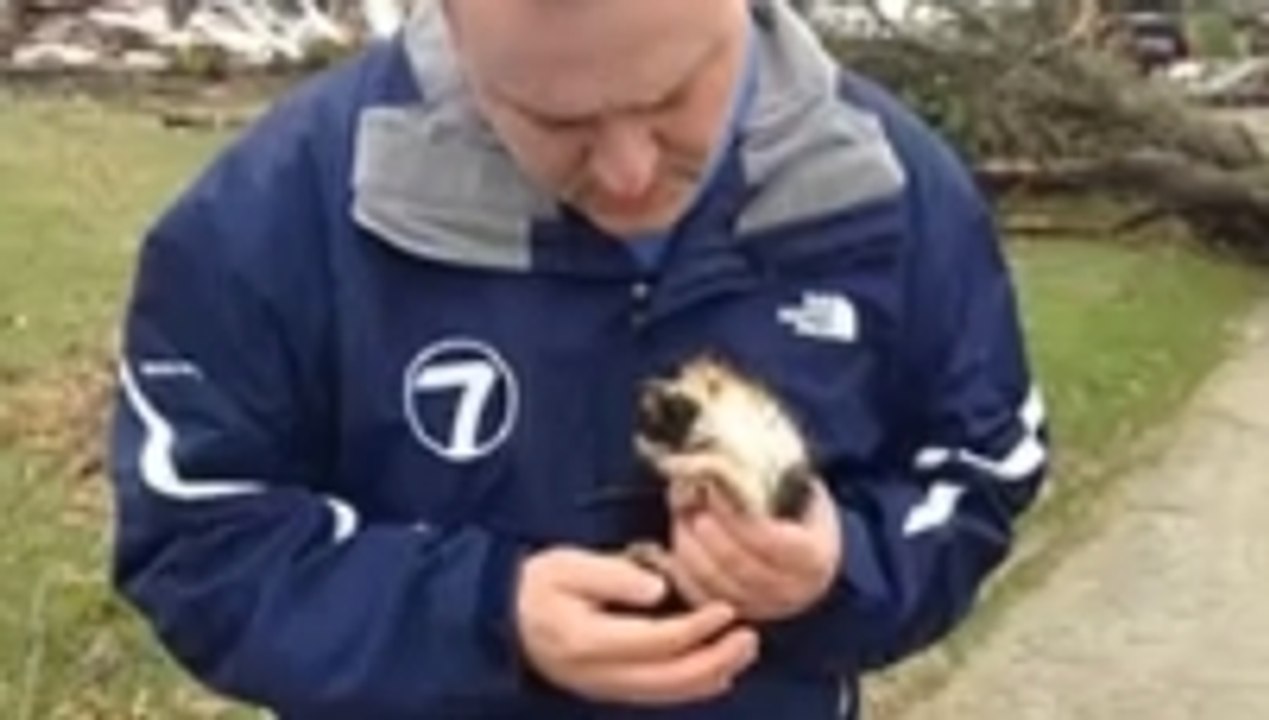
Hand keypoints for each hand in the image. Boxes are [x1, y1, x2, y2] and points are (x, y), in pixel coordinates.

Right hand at [515, 547, 759, 705]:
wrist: (506, 619)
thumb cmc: (539, 585)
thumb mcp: (567, 565)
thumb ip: (612, 575)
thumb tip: (659, 588)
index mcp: (589, 641)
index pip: (657, 642)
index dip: (697, 629)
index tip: (725, 609)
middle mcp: (601, 675)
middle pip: (672, 678)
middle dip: (717, 659)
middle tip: (749, 636)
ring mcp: (607, 688)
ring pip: (671, 693)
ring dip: (712, 675)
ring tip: (743, 650)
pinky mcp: (613, 690)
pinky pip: (662, 695)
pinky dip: (695, 685)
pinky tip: (718, 669)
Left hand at [658, 454, 842, 621]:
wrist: (810, 548)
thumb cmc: (800, 509)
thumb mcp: (799, 487)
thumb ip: (769, 480)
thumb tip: (720, 467)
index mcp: (814, 555)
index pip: (770, 541)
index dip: (736, 517)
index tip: (713, 491)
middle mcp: (795, 590)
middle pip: (739, 566)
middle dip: (708, 533)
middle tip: (689, 506)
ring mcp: (767, 609)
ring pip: (716, 585)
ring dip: (691, 550)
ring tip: (681, 519)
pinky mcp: (740, 615)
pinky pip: (703, 598)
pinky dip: (684, 572)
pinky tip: (678, 544)